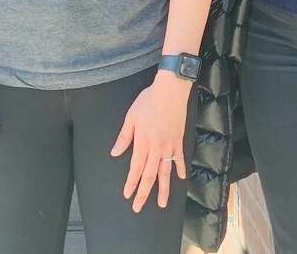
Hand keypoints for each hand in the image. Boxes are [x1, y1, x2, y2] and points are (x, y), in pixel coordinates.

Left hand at [111, 73, 190, 211]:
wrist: (171, 89)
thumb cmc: (149, 100)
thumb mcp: (131, 116)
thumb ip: (124, 137)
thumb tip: (115, 152)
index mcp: (142, 142)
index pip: (135, 168)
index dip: (131, 183)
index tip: (127, 195)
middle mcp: (156, 147)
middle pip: (149, 175)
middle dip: (143, 193)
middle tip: (139, 207)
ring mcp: (169, 145)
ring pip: (165, 171)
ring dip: (163, 188)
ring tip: (162, 203)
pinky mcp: (179, 140)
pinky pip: (180, 158)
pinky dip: (181, 168)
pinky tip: (181, 178)